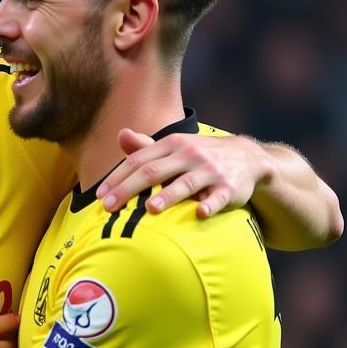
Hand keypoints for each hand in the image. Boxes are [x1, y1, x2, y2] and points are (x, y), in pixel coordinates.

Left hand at [96, 129, 272, 218]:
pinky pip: (219, 197)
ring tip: (150, 208)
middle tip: (109, 207)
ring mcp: (210, 171)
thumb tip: (121, 135)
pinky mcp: (230, 187)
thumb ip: (145, 148)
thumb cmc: (198, 157)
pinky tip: (200, 212)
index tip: (99, 197)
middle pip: (154, 171)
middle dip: (129, 189)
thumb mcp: (173, 148)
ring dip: (168, 195)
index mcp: (171, 145)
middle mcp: (189, 155)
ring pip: (185, 183)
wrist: (247, 158)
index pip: (138, 161)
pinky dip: (210, 204)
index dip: (117, 179)